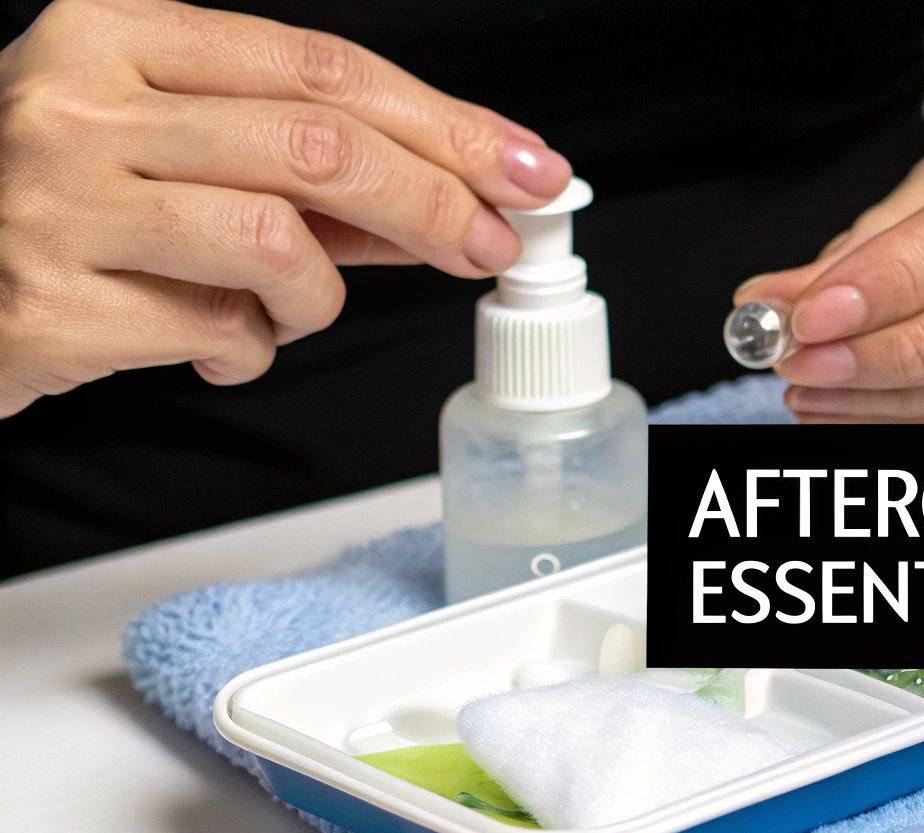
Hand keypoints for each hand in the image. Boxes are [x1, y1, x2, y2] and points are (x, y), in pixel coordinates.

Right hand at [0, 0, 571, 416]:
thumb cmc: (59, 214)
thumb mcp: (171, 155)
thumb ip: (301, 170)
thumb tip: (454, 196)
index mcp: (114, 38)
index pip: (321, 68)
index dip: (443, 123)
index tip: (523, 167)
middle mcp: (81, 106)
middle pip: (320, 146)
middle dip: (435, 203)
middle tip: (490, 246)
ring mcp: (56, 201)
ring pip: (278, 241)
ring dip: (318, 296)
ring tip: (284, 310)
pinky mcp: (51, 302)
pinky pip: (219, 331)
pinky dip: (248, 353)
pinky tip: (212, 346)